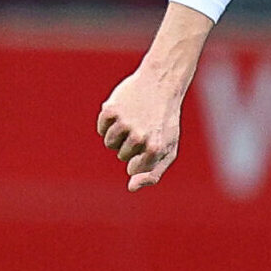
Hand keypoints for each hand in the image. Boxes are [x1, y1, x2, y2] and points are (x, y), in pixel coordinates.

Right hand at [98, 65, 185, 190]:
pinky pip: (101, 129)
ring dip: (118, 134)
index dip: (140, 156)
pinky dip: (109, 123)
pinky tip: (123, 112)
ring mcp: (124, 123)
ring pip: (109, 143)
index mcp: (155, 149)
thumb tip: (131, 188)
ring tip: (134, 119)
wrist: (161, 82)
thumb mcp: (168, 148)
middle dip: (130, 144)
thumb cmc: (165, 120)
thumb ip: (153, 173)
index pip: (134, 169)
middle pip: (121, 155)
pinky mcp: (111, 110)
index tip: (151, 141)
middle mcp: (139, 137)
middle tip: (145, 125)